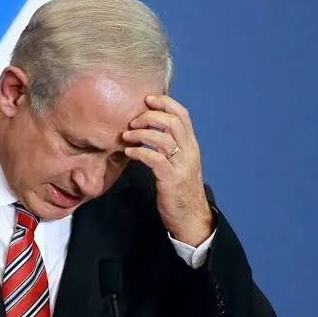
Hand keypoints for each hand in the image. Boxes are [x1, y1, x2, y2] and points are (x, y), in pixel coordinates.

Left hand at [122, 95, 213, 246]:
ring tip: (126, 137)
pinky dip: (139, 152)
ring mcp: (181, 165)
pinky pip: (154, 158)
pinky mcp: (171, 179)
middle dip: (149, 116)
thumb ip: (169, 146)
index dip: (165, 103)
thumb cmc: (180, 189)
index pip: (182, 114)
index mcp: (191, 145)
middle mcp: (189, 152)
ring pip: (163, 138)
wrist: (191, 217)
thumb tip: (148, 130)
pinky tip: (128, 152)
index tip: (146, 99)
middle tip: (132, 121)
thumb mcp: (178, 163)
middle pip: (172, 122)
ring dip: (141, 134)